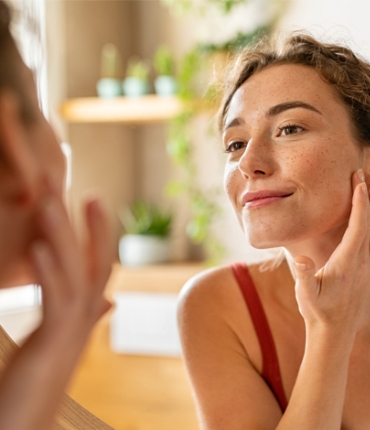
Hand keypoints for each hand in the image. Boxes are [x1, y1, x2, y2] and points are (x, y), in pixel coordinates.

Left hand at [31, 190, 112, 335]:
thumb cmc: (41, 375)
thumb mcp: (64, 339)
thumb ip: (83, 314)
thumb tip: (110, 302)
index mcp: (85, 313)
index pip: (97, 264)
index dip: (98, 231)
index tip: (92, 198)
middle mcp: (85, 318)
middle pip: (93, 262)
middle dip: (90, 224)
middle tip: (83, 188)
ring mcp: (73, 330)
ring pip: (76, 275)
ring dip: (64, 237)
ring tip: (49, 204)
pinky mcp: (54, 342)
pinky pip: (55, 301)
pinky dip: (49, 273)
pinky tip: (38, 248)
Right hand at [293, 170, 369, 332]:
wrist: (334, 332)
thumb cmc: (317, 311)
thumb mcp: (305, 294)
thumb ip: (304, 276)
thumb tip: (302, 259)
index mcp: (348, 262)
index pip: (359, 225)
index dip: (359, 201)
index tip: (357, 181)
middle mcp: (364, 263)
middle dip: (369, 197)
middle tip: (362, 176)